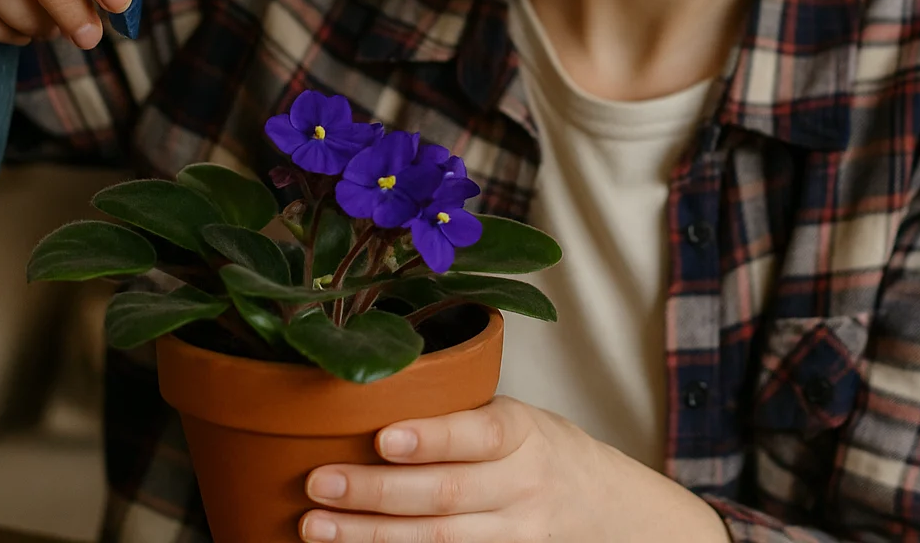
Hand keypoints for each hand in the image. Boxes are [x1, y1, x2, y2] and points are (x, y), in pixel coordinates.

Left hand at [299, 396, 728, 542]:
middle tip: (319, 482)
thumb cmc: (537, 451)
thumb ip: (457, 413)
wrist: (604, 511)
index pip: (478, 435)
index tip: (383, 438)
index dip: (431, 439)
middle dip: (376, 491)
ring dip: (371, 535)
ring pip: (439, 541)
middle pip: (446, 495)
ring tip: (315, 525)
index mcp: (522, 434)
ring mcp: (514, 535)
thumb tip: (361, 392)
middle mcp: (521, 487)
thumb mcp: (513, 417)